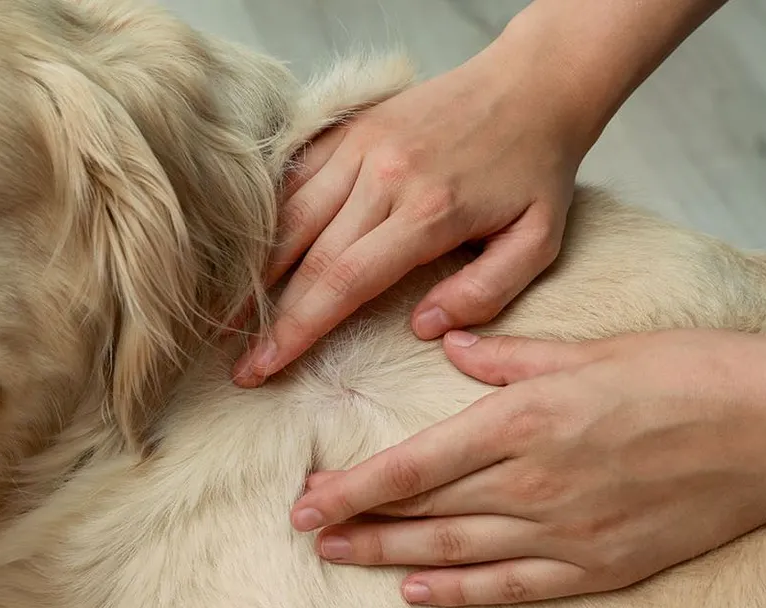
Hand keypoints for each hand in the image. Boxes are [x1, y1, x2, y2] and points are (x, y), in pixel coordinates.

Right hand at [232, 0, 729, 387]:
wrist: (534, 83)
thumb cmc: (537, 169)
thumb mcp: (539, 241)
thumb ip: (486, 291)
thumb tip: (424, 327)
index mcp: (428, 211)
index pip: (343, 282)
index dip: (298, 330)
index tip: (265, 367)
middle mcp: (383, 176)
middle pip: (306, 257)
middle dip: (267, 317)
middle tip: (239, 363)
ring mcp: (360, 146)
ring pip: (289, 216)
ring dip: (254, 271)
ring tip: (227, 316)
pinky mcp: (350, 128)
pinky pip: (295, 178)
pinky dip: (268, 219)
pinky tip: (251, 256)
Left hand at [290, 329, 765, 606]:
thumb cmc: (684, 375)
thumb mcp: (588, 349)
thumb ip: (507, 357)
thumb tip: (450, 343)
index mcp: (524, 421)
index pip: (414, 464)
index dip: (353, 487)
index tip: (305, 500)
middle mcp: (533, 483)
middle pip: (424, 510)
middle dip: (358, 520)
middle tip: (306, 528)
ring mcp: (564, 532)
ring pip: (455, 551)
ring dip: (390, 555)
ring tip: (341, 556)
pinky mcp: (597, 566)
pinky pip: (513, 586)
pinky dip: (461, 590)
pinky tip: (418, 590)